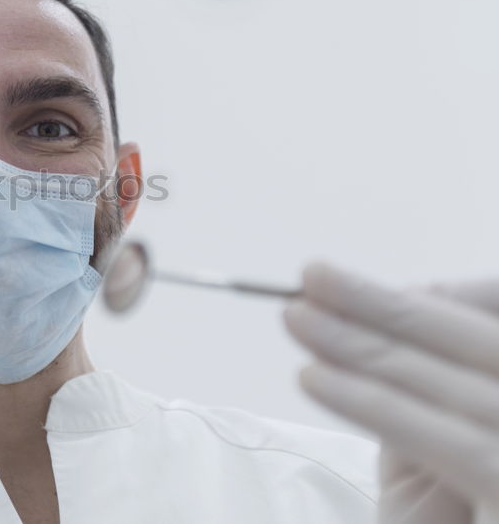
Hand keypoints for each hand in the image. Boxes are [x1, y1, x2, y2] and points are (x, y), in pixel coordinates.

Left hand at [282, 263, 498, 523]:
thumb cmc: (453, 516)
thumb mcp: (448, 459)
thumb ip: (434, 390)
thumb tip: (401, 304)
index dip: (448, 298)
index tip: (364, 283)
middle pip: (482, 344)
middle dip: (389, 306)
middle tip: (313, 276)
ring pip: (457, 387)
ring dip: (366, 343)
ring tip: (296, 317)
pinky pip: (451, 442)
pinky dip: (375, 403)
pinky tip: (312, 377)